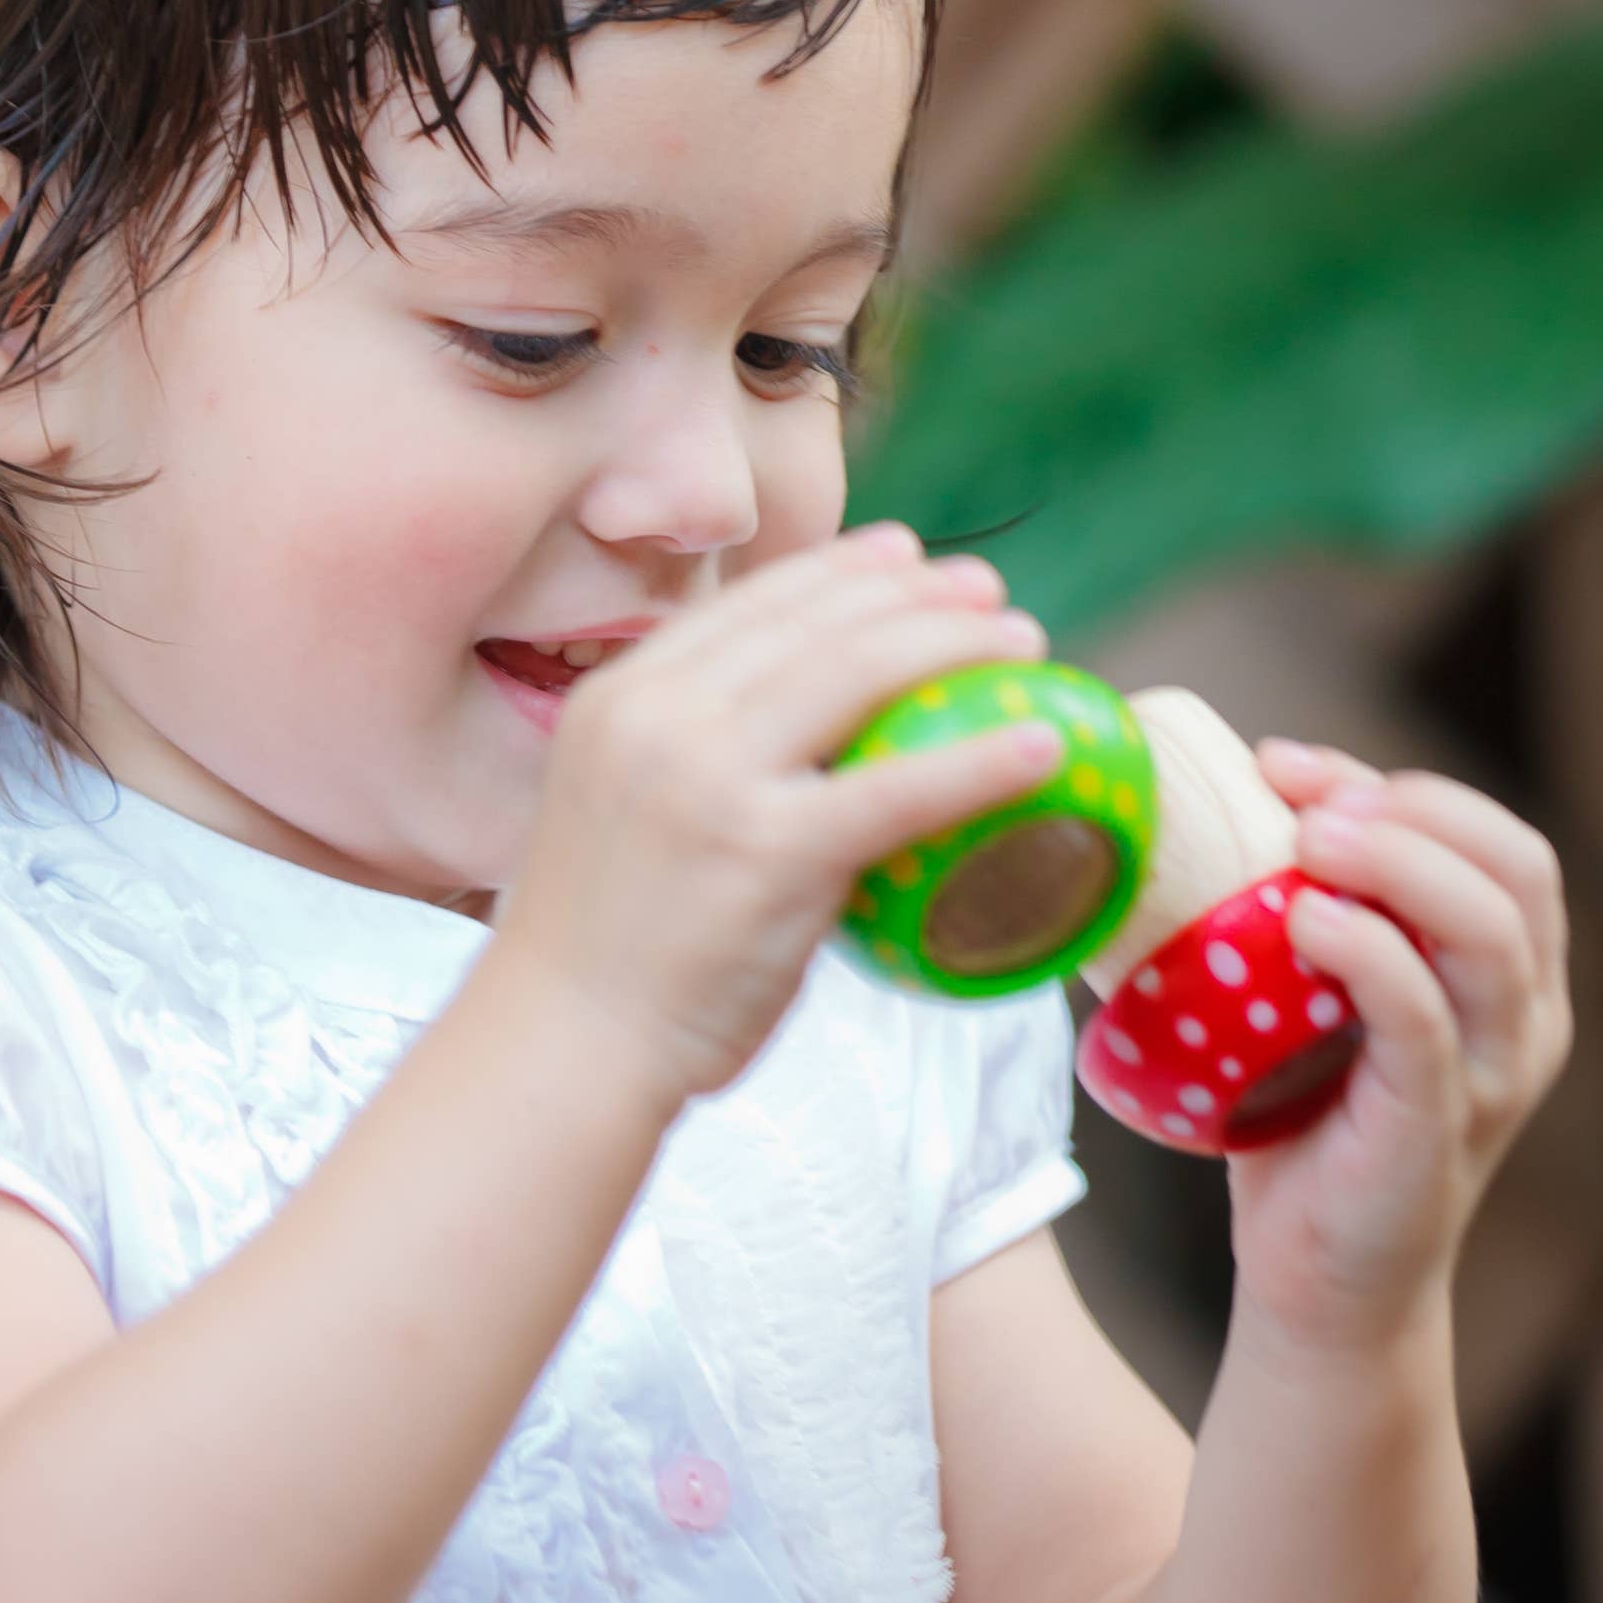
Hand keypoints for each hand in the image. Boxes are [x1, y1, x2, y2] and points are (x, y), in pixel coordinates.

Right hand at [491, 529, 1060, 1104]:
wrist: (562, 1047)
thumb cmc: (603, 957)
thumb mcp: (623, 813)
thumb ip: (696, 763)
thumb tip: (805, 746)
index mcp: (621, 699)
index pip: (748, 605)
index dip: (838, 570)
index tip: (904, 555)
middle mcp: (658, 717)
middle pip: (814, 623)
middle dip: (915, 592)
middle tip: (987, 592)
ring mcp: (709, 779)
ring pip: (858, 674)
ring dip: (957, 646)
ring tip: (1025, 645)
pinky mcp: (766, 850)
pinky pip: (898, 788)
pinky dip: (981, 759)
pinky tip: (1040, 746)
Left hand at [1221, 742, 1572, 1356]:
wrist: (1317, 1290)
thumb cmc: (1303, 1130)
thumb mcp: (1319, 1001)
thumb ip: (1309, 915)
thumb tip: (1219, 803)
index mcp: (1513, 980)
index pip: (1502, 843)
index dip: (1410, 787)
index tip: (1291, 766)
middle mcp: (1526, 1020)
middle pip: (1518, 866)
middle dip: (1412, 805)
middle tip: (1302, 795)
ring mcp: (1491, 1077)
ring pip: (1491, 931)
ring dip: (1397, 861)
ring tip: (1306, 839)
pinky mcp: (1437, 1128)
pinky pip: (1423, 1018)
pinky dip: (1369, 952)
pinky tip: (1304, 921)